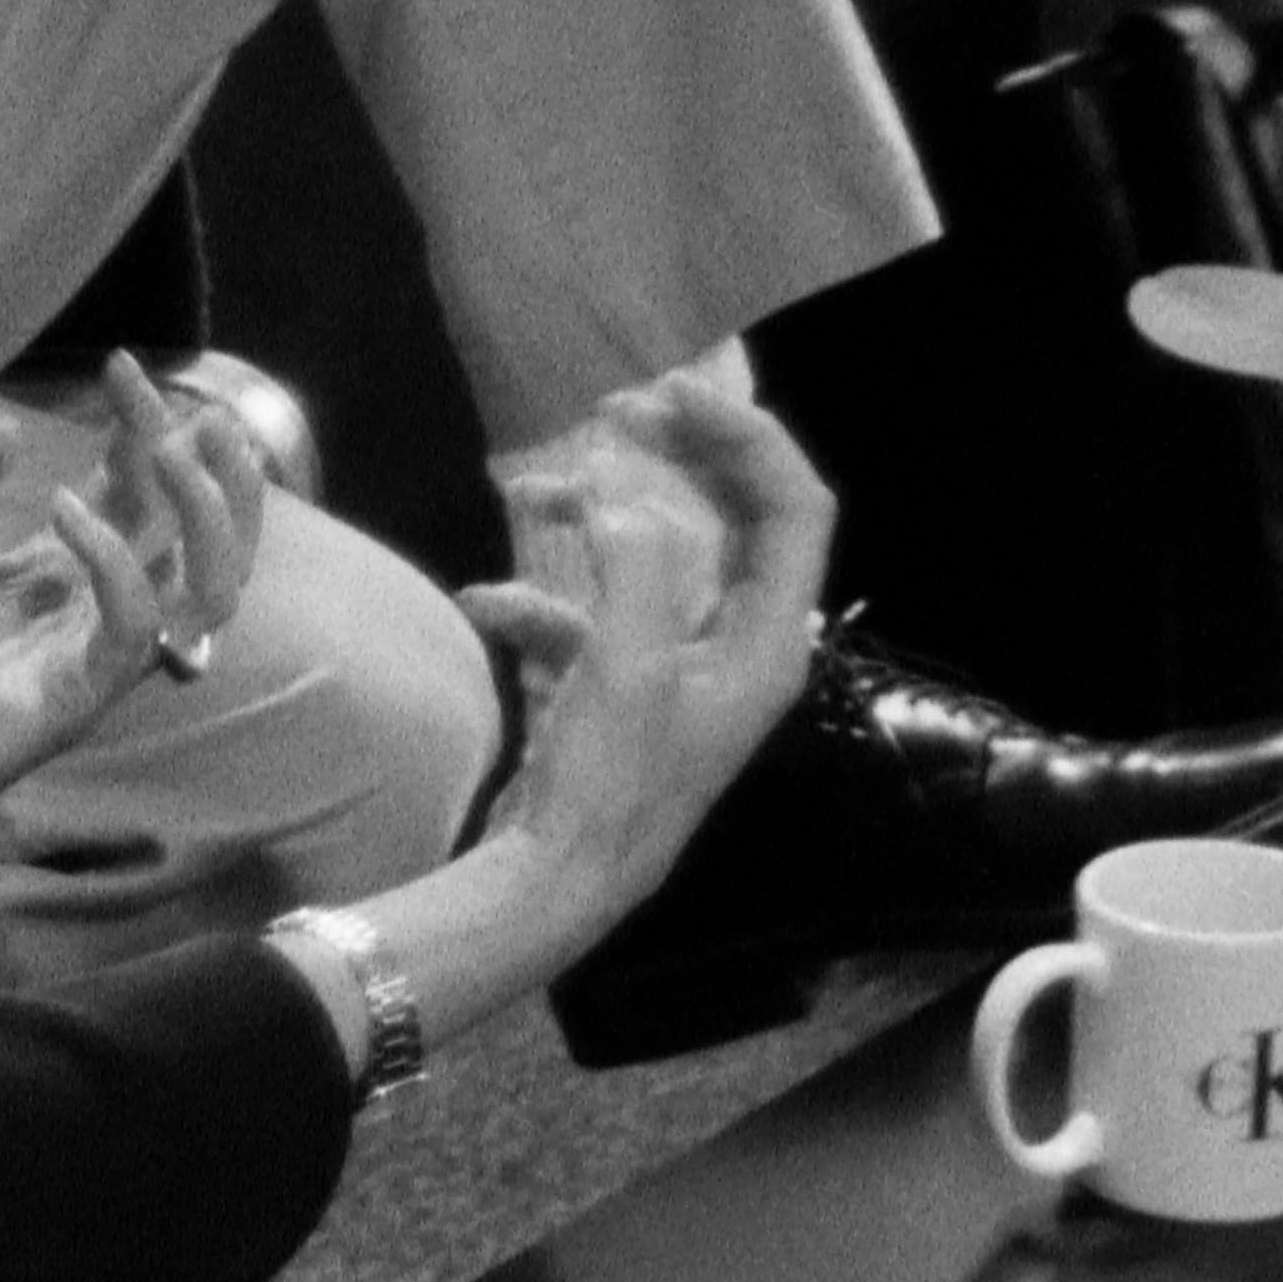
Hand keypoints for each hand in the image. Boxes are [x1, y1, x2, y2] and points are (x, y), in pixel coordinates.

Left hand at [0, 366, 254, 853]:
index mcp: (60, 574)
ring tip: (163, 449)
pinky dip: (115, 562)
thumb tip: (6, 433)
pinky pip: (138, 627)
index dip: (144, 427)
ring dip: (207, 512)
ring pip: (213, 588)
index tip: (120, 366)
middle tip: (181, 407)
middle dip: (209, 468)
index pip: (138, 494)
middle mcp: (96, 612)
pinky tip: (64, 511)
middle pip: (202, 539)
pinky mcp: (83, 695)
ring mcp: (97, 657)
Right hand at [491, 367, 833, 941]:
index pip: (795, 508)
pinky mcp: (630, 687)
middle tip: (616, 412)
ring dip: (599, 518)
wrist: (554, 885)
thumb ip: (634, 564)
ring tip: (534, 493)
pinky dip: (546, 597)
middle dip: (678, 458)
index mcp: (769, 642)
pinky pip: (599, 613)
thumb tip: (623, 498)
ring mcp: (685, 666)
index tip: (673, 396)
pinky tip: (486, 603)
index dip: (746, 438)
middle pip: (733, 518)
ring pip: (660, 555)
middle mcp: (740, 647)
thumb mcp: (626, 666)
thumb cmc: (609, 784)